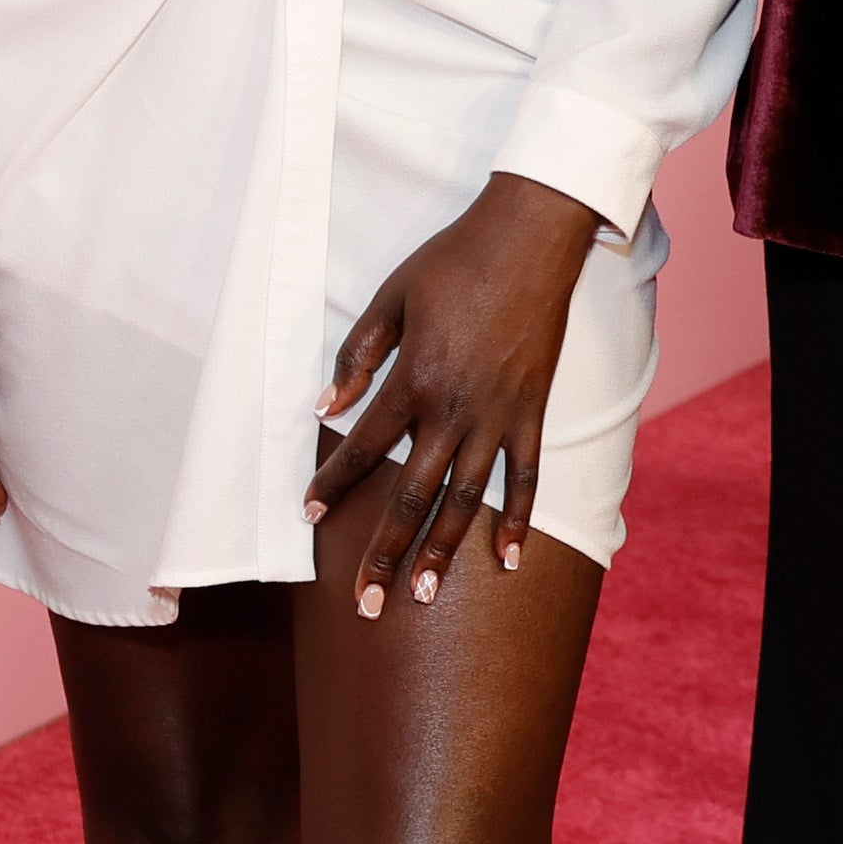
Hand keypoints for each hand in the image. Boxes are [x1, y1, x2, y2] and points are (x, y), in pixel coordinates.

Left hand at [308, 171, 605, 617]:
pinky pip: (526, 477)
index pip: (363, 448)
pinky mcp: (534, 413)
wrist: (528, 241)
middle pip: (412, 494)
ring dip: (444, 549)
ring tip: (426, 595)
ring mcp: (499, 416)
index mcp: (412, 381)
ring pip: (465, 499)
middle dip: (386, 552)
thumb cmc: (452, 264)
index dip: (333, 483)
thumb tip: (325, 407)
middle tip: (367, 602)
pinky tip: (509, 561)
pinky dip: (518, 520)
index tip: (309, 514)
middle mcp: (454, 410)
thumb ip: (357, 357)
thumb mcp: (389, 300)